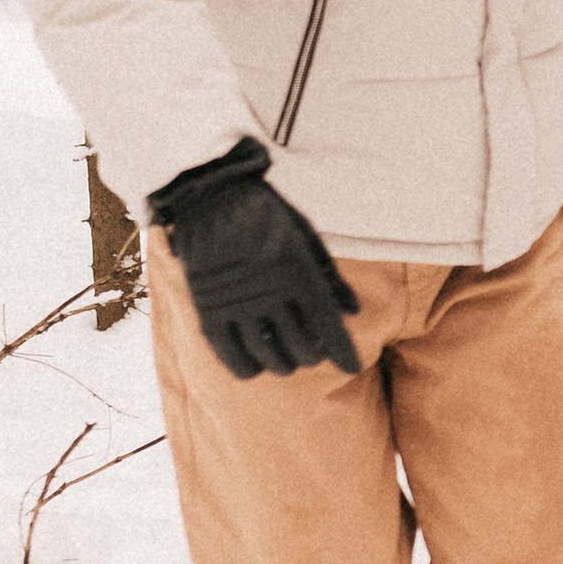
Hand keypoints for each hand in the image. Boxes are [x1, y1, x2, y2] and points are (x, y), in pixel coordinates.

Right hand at [151, 139, 360, 379]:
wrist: (209, 195)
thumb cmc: (266, 212)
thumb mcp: (306, 236)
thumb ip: (330, 277)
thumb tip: (354, 312)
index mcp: (297, 271)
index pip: (328, 326)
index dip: (344, 352)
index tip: (352, 366)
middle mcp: (269, 293)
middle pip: (303, 349)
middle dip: (315, 354)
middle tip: (314, 349)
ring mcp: (237, 305)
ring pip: (270, 358)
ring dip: (285, 363)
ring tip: (287, 357)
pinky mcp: (208, 312)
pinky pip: (232, 358)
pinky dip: (249, 368)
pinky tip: (257, 364)